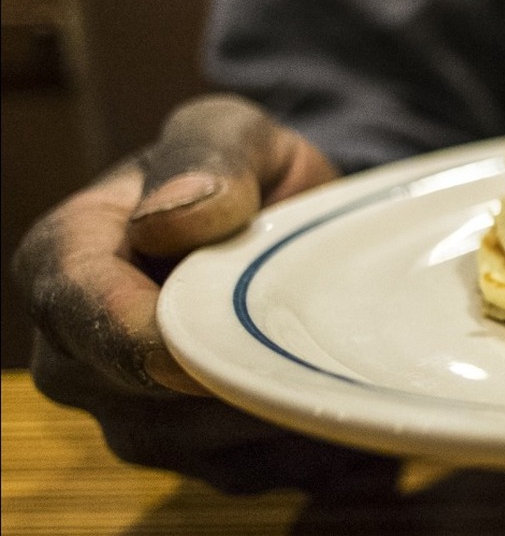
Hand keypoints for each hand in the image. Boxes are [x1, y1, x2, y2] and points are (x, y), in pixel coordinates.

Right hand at [12, 95, 395, 492]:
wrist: (280, 219)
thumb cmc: (242, 170)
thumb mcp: (231, 131)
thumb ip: (206, 157)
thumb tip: (167, 219)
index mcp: (61, 262)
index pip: (85, 314)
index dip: (149, 337)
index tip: (223, 337)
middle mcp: (74, 354)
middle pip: (141, 399)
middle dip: (231, 379)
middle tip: (317, 349)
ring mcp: (127, 412)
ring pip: (196, 446)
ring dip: (272, 416)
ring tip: (341, 368)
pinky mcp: (187, 452)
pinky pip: (243, 471)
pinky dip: (301, 444)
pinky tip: (344, 401)